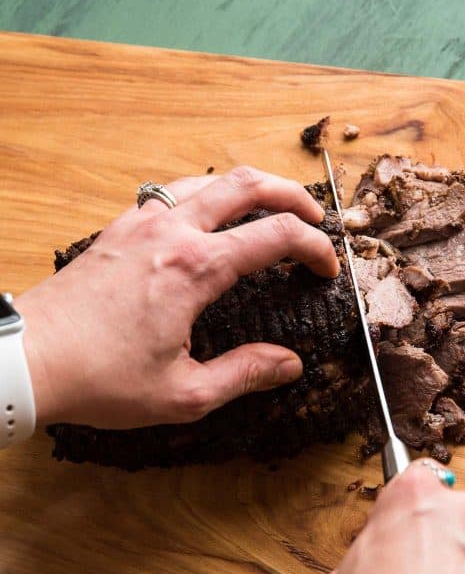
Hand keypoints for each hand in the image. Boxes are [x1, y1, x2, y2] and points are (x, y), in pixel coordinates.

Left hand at [16, 167, 338, 427]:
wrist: (28, 358)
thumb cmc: (100, 379)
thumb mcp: (183, 393)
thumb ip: (244, 374)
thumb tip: (289, 365)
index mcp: (195, 269)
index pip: (275, 237)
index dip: (313, 248)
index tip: (326, 269)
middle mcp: (172, 233)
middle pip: (247, 185)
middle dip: (291, 194)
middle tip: (314, 217)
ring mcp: (142, 223)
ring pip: (208, 179)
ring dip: (248, 187)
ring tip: (268, 208)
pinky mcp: (118, 228)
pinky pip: (171, 191)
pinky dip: (205, 192)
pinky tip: (207, 215)